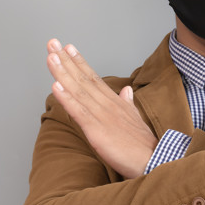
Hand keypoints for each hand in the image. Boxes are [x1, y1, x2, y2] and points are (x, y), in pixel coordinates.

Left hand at [46, 39, 156, 178]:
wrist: (153, 161)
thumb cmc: (143, 145)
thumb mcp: (135, 119)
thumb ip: (128, 103)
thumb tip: (127, 90)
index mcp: (115, 102)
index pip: (94, 78)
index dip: (79, 62)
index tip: (67, 48)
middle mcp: (107, 104)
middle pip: (83, 79)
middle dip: (66, 60)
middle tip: (52, 43)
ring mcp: (102, 116)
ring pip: (78, 91)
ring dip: (63, 73)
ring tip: (51, 57)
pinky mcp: (97, 131)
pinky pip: (79, 112)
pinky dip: (66, 98)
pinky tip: (55, 86)